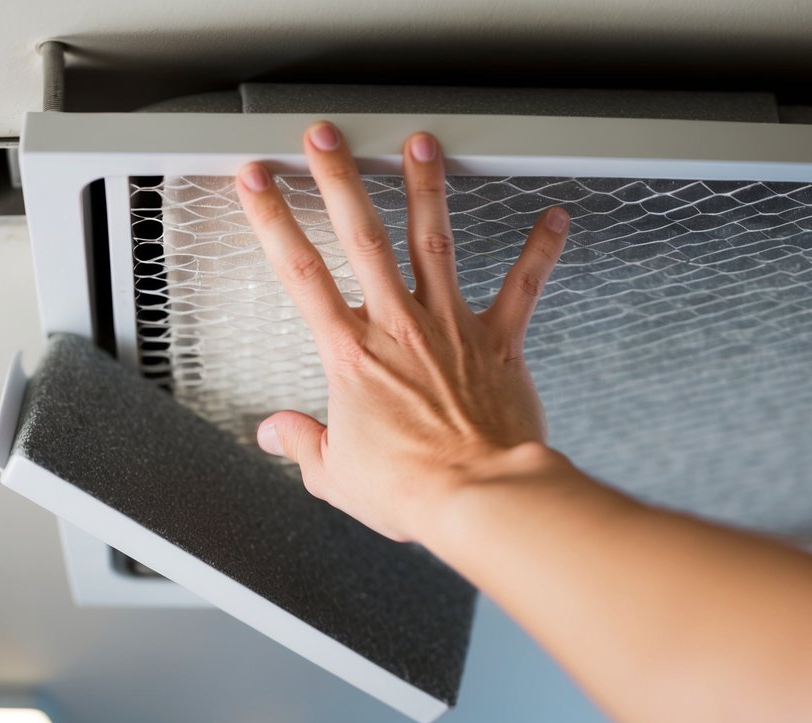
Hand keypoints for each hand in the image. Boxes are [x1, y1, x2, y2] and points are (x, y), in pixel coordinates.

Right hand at [236, 121, 569, 544]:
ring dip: (426, 188)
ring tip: (420, 145)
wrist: (479, 496)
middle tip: (326, 137)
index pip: (300, 273)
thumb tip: (273, 433)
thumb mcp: (337, 476)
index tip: (257, 182)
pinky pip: (522, 286)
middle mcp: (398, 326)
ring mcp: (450, 326)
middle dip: (339, 179)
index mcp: (350, 355)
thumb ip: (303, 446)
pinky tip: (553, 218)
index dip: (272, 220)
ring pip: (435, 241)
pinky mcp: (497, 341)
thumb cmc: (413, 489)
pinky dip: (539, 251)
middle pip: (363, 236)